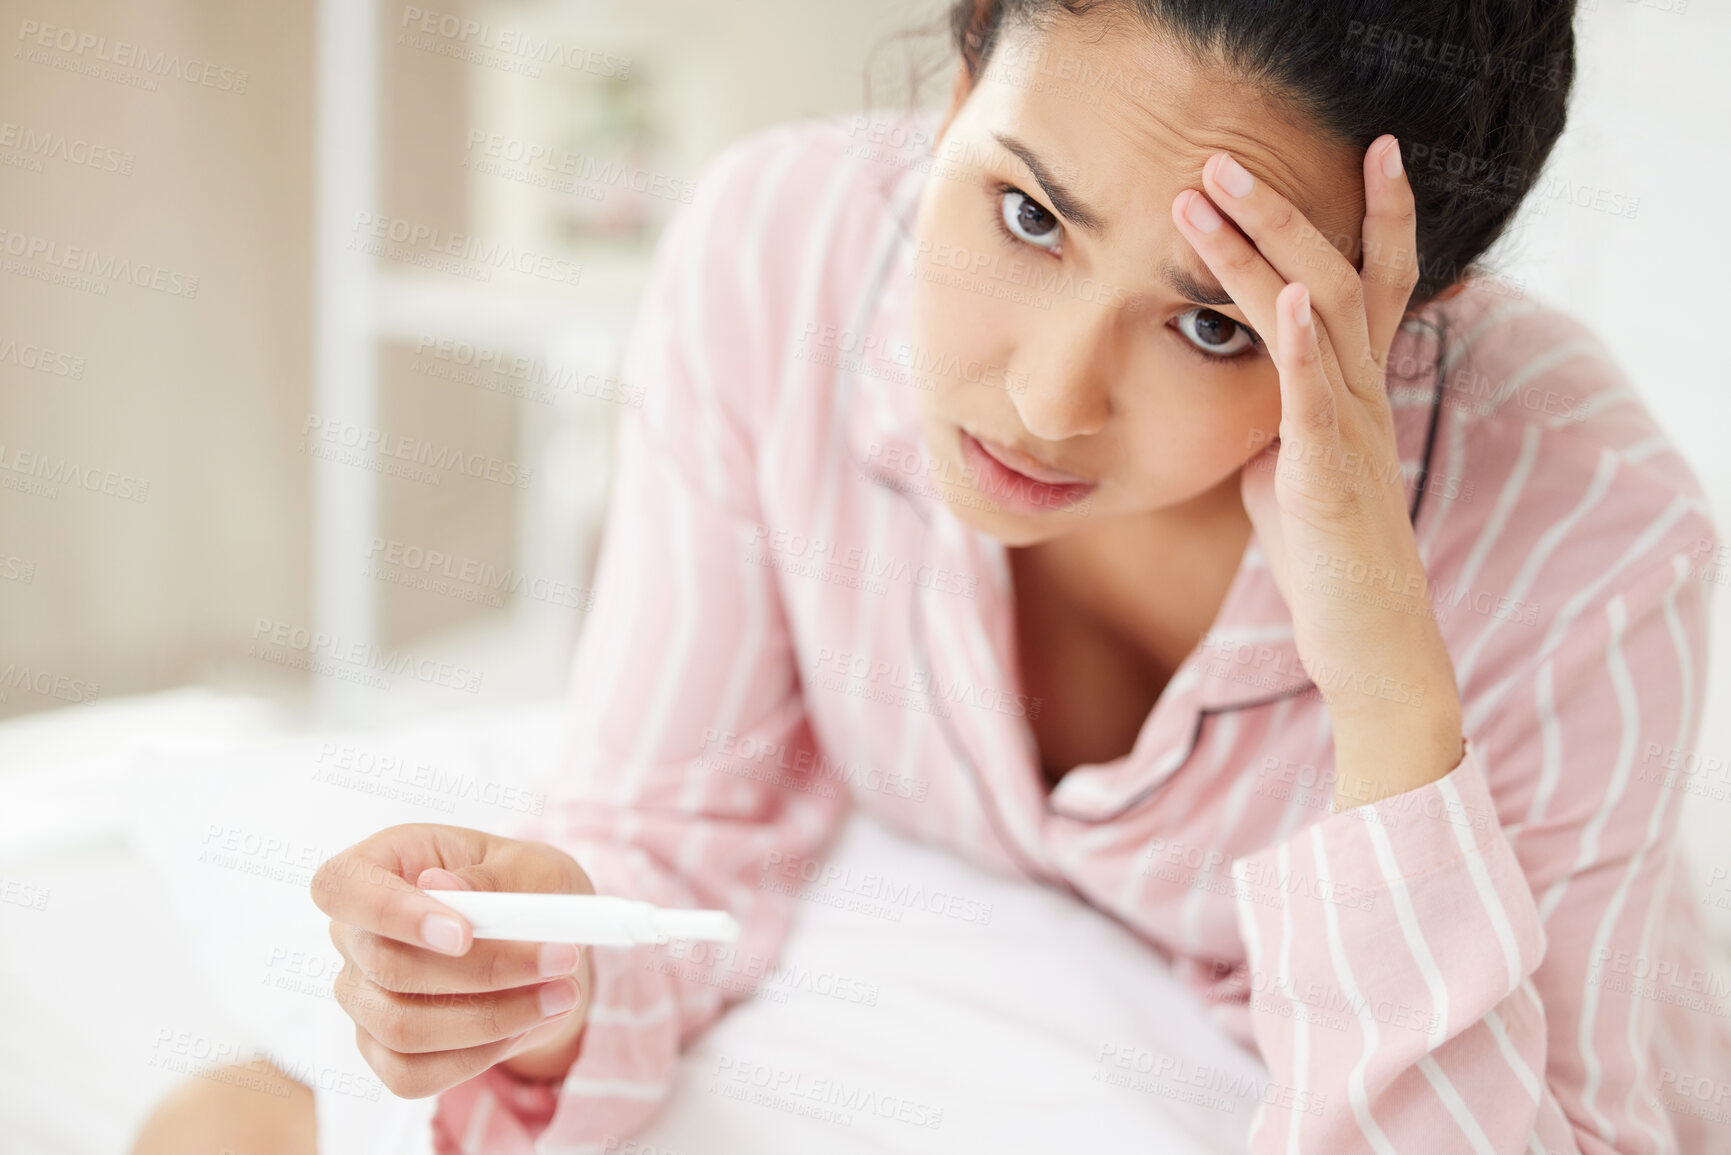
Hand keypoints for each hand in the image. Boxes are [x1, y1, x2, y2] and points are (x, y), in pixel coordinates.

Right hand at [311, 823, 595, 1097]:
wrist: (544, 945)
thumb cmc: (527, 888)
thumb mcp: (529, 866)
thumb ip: (488, 879)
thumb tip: (439, 887)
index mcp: (380, 865)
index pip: (341, 887)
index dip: (389, 912)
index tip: (463, 934)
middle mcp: (355, 933)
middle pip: (387, 966)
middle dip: (485, 970)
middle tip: (561, 959)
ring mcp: (362, 995)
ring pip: (402, 1028)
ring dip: (492, 1018)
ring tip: (561, 994)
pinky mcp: (383, 1049)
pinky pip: (411, 1074)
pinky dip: (477, 1057)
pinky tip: (524, 1025)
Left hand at [1170, 135, 1463, 808]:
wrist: (1368, 641)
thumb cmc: (1325, 557)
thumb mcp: (1287, 468)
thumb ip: (1274, 417)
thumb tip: (1240, 388)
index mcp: (1356, 391)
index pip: (1371, 284)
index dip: (1372, 214)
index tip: (1368, 146)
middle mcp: (1365, 397)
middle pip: (1336, 279)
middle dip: (1282, 212)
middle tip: (1223, 158)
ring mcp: (1353, 434)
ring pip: (1318, 320)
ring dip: (1264, 253)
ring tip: (1211, 199)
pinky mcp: (1331, 480)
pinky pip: (1318, 401)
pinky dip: (1298, 346)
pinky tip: (1280, 297)